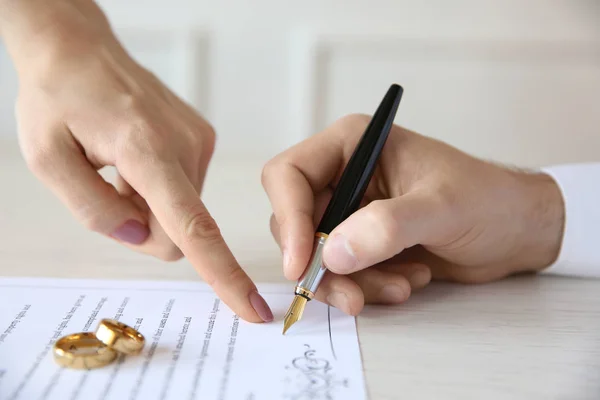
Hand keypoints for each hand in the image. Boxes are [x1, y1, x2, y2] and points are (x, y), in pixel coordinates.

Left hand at [3, 0, 272, 321]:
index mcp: (147, 151)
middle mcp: (184, 146)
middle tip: (109, 191)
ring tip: (120, 167)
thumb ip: (93, 209)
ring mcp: (198, 141)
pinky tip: (136, 158)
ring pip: (183, 210)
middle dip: (144, 229)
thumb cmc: (58, 98)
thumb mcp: (48, 158)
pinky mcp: (202, 139)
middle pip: (179, 230)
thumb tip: (139, 235)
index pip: (193, 227)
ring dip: (148, 205)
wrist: (80, 50)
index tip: (252, 308)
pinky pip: (185, 188)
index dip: (223, 274)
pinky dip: (159, 188)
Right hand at [262, 114, 563, 314]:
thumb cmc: (488, 200)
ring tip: (401, 286)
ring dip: (350, 282)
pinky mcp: (361, 241)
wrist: (516, 230)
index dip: (288, 219)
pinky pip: (340, 272)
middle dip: (322, 264)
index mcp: (352, 144)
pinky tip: (407, 280)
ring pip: (316, 254)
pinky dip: (366, 286)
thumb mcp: (442, 208)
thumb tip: (333, 253)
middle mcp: (343, 175)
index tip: (303, 264)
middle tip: (354, 294)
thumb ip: (388, 226)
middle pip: (296, 223)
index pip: (289, 175)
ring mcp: (350, 210)